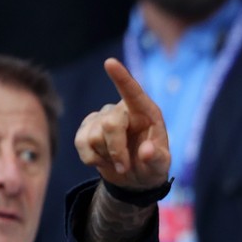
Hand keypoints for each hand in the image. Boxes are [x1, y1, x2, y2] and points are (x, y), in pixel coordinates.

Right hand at [74, 58, 170, 189]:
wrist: (134, 178)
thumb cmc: (151, 166)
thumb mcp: (160, 166)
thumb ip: (157, 159)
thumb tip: (146, 152)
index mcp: (145, 112)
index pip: (133, 92)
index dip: (121, 78)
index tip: (110, 62)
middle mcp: (122, 110)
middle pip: (110, 124)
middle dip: (116, 150)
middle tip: (124, 168)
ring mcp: (101, 117)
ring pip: (93, 137)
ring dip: (106, 157)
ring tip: (119, 163)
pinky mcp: (86, 128)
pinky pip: (81, 143)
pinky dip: (92, 159)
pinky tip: (104, 161)